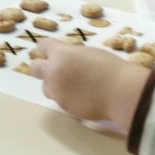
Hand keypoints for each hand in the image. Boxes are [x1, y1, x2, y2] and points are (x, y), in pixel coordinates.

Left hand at [29, 38, 150, 130]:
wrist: (120, 92)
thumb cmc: (110, 68)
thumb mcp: (89, 53)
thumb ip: (73, 56)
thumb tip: (68, 62)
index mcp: (61, 54)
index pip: (43, 46)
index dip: (45, 48)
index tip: (48, 50)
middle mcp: (54, 72)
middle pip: (35, 68)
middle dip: (41, 67)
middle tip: (52, 69)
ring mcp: (57, 91)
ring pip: (46, 88)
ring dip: (54, 86)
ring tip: (72, 86)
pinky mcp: (64, 107)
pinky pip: (60, 100)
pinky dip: (67, 98)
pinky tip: (82, 96)